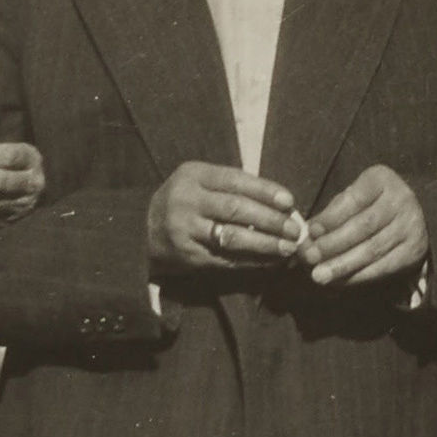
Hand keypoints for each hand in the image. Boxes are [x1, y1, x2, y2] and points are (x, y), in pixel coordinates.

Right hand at [147, 162, 306, 270]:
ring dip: (265, 244)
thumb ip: (232, 186)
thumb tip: (281, 202)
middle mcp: (186, 201)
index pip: (235, 180)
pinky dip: (252, 261)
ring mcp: (185, 230)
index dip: (265, 191)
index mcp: (192, 175)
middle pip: (235, 209)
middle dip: (270, 220)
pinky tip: (271, 261)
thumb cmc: (183, 201)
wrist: (141, 230)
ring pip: (232, 237)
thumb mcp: (198, 181)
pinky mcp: (188, 256)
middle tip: (294, 229)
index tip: (290, 201)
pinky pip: (226, 259)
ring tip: (287, 248)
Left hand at [299, 165, 427, 285]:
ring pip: (373, 249)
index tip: (311, 231)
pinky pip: (383, 266)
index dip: (331, 217)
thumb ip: (332, 213)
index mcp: (382, 179)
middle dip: (333, 244)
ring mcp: (411, 226)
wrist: (411, 215)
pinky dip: (359, 276)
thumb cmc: (370, 204)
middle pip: (364, 226)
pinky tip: (340, 281)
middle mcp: (402, 200)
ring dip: (343, 265)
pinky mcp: (414, 250)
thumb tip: (309, 237)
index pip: (354, 199)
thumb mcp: (353, 196)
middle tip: (310, 257)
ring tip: (320, 275)